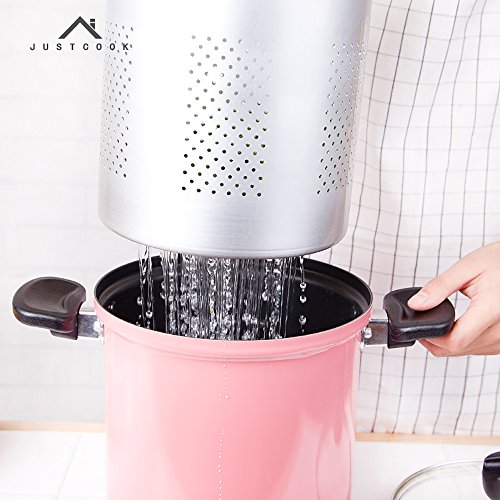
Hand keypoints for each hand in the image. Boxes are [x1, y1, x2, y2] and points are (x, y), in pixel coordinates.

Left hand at [407, 242, 499, 356]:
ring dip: (451, 343)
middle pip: (460, 349)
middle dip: (436, 340)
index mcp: (492, 308)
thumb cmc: (499, 261)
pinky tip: (460, 328)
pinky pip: (482, 350)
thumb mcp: (466, 268)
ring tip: (442, 323)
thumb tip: (416, 304)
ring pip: (470, 352)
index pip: (456, 340)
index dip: (432, 338)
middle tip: (426, 323)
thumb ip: (439, 287)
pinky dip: (467, 343)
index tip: (421, 328)